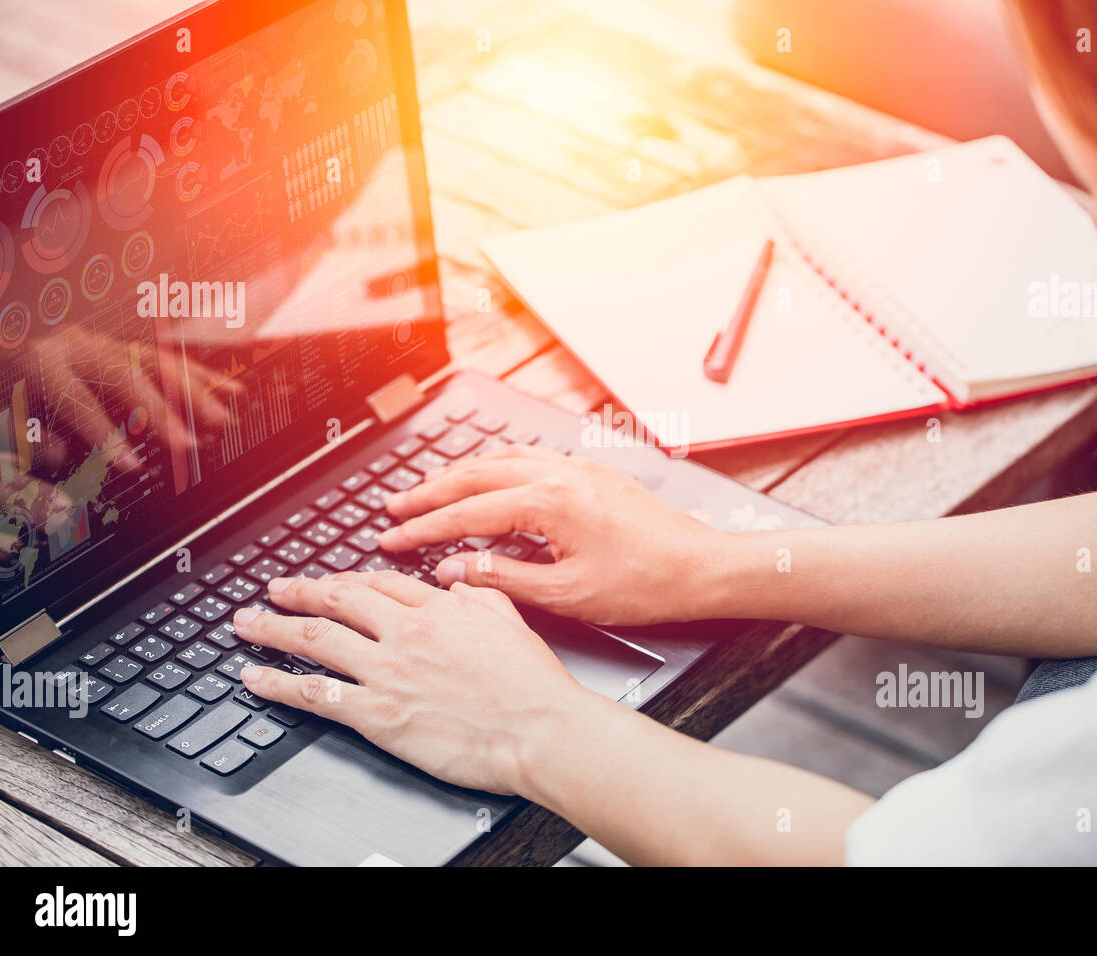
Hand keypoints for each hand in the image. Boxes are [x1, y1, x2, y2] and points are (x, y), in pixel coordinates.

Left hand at [233, 570, 601, 793]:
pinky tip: (255, 679)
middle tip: (274, 590)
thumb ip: (479, 594)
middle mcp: (405, 633)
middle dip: (297, 592)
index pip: (378, 584)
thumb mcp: (511, 620)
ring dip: (273, 630)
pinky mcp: (377, 714)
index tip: (329, 582)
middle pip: (336, 601)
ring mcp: (387, 672)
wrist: (540, 730)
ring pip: (314, 640)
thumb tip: (458, 582)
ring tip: (248, 625)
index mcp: (439, 608)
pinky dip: (277, 684)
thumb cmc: (533, 686)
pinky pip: (314, 694)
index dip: (345, 580)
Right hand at [378, 445, 727, 624]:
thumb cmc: (646, 585)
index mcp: (551, 503)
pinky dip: (496, 467)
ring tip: (429, 490)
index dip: (424, 528)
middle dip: (430, 492)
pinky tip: (488, 478)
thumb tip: (454, 571)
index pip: (468, 512)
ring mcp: (579, 469)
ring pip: (502, 460)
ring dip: (461, 474)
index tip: (391, 538)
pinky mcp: (593, 474)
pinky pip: (531, 458)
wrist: (704, 568)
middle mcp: (561, 474)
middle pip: (477, 475)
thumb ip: (502, 580)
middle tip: (394, 508)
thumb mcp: (567, 595)